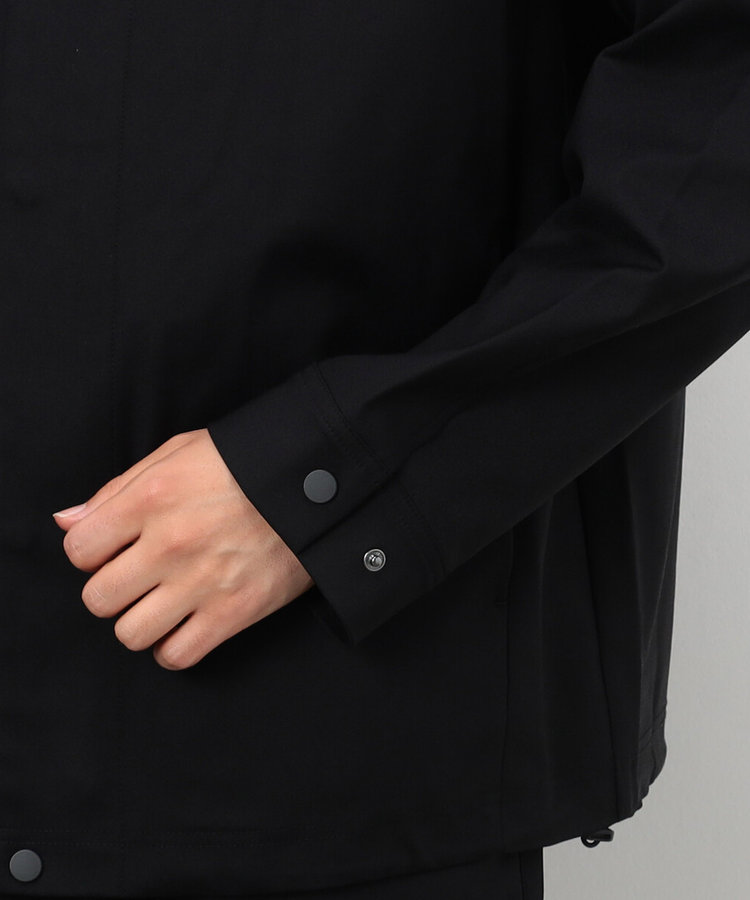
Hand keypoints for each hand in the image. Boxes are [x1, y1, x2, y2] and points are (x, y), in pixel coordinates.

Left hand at [52, 428, 314, 669]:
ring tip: (162, 602)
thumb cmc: (245, 463)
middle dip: (113, 589)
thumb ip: (118, 488)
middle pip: (98, 599)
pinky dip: (173, 647)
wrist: (317, 486)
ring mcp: (202, 582)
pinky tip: (185, 623)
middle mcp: (170, 543)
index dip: (91, 553)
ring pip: (130, 634)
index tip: (114, 549)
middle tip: (139, 577)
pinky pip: (176, 656)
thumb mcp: (179, 453)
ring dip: (140, 621)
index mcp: (151, 498)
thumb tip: (67, 521)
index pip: (78, 551)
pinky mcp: (233, 612)